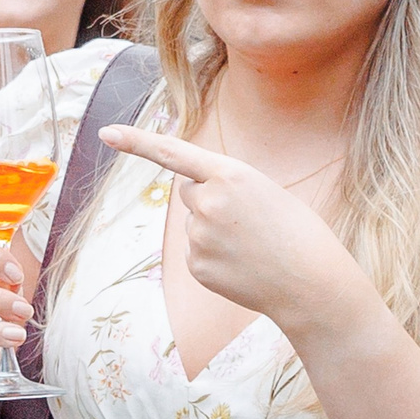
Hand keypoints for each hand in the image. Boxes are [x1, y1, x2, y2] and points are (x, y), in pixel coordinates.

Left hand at [96, 124, 362, 330]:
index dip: (136, 141)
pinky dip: (215, 257)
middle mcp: (207, 202)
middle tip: (249, 220)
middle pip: (188, 191)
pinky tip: (242, 265)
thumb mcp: (267, 192)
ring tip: (252, 245)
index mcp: (231, 175)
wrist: (313, 285)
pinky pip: (195, 251)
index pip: (173, 153)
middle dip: (209, 199)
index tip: (106, 133)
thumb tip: (192, 198)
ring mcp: (198, 236)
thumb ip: (226, 186)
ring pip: (194, 224)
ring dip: (215, 231)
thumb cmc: (298, 234)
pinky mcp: (195, 265)